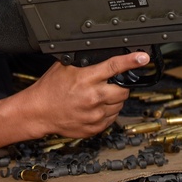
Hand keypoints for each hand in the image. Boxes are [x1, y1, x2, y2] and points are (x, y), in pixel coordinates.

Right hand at [0, 52, 148, 157]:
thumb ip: (85, 61)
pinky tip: (94, 107)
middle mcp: (93, 97)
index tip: (143, 58)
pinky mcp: (95, 127)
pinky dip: (107, 112)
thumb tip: (101, 54)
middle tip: (109, 84)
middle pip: (123, 90)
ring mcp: (95, 114)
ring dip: (113, 99)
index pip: (114, 67)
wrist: (39, 112)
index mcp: (86, 79)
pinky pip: (111, 118)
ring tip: (97, 96)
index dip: (131, 61)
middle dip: (120, 85)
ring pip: (119, 104)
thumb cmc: (49, 89)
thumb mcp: (65, 66)